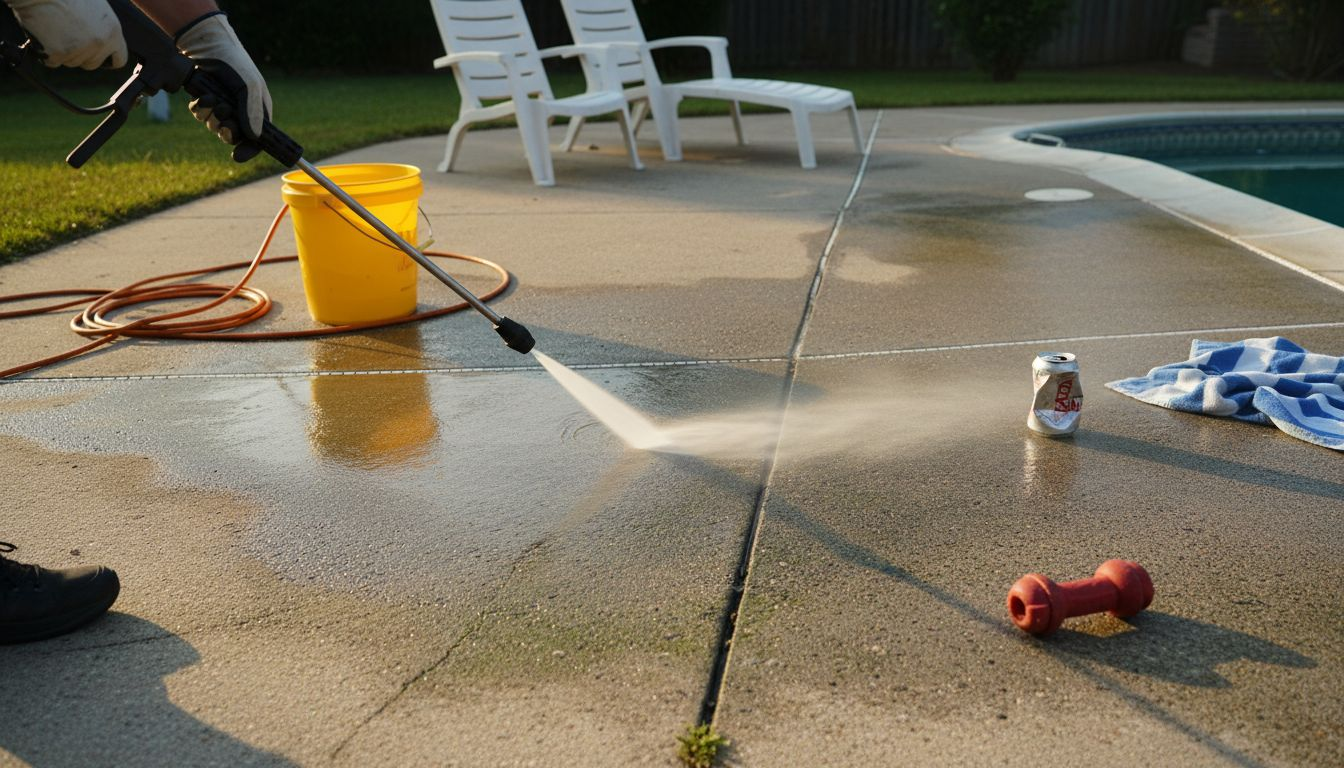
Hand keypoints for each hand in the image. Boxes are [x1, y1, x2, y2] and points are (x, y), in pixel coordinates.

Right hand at [6, 0, 126, 69]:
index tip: (98, 57)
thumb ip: (104, 26)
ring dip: (63, 53)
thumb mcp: (97, 6)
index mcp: (113, 31)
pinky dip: (46, 53)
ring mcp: (79, 50)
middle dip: (81, 55)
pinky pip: (52, 62)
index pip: (119, 59)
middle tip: (68, 37)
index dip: (107, 59)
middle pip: (92, 63)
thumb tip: (106, 40)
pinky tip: (44, 35)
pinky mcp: (58, 53)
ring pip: (72, 63)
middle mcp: (99, 43)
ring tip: (55, 30)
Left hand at [176, 13, 270, 144]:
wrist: (207, 44)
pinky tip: (200, 96)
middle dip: (226, 128)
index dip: (250, 149)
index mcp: (258, 110)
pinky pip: (201, 116)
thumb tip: (254, 137)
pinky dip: (199, 109)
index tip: (238, 155)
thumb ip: (252, 112)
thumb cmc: (234, 63)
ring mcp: (222, 106)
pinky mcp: (206, 100)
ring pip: (214, 126)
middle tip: (223, 115)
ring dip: (210, 116)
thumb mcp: (249, 87)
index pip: (258, 139)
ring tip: (210, 98)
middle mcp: (241, 111)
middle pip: (234, 136)